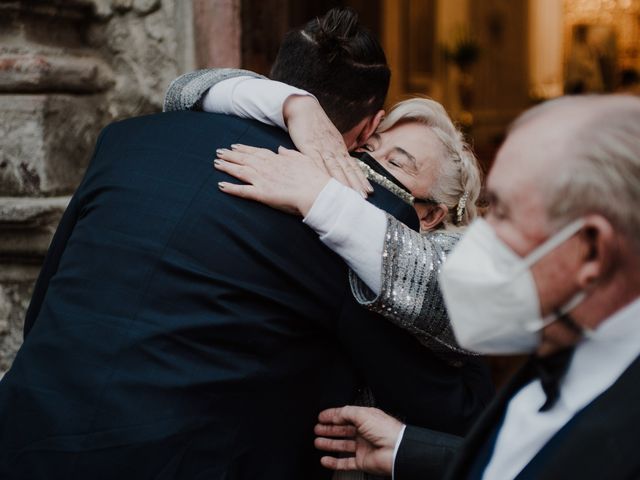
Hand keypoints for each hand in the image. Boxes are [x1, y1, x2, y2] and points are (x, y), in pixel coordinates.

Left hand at [215, 145, 331, 215]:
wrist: (316, 192)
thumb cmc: (313, 177)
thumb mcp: (302, 159)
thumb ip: (289, 154)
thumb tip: (280, 149)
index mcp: (277, 159)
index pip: (256, 152)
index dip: (244, 149)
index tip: (235, 146)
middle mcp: (267, 167)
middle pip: (245, 159)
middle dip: (231, 155)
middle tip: (219, 152)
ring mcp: (263, 179)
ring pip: (240, 171)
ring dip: (227, 167)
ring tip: (216, 163)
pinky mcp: (262, 193)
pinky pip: (242, 191)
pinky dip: (231, 188)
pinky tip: (220, 186)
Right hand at [283, 95, 372, 195]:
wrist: (304, 108)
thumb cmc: (316, 125)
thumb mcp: (330, 139)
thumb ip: (336, 152)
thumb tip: (342, 165)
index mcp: (340, 148)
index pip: (353, 166)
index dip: (361, 179)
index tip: (369, 191)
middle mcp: (334, 149)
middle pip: (347, 169)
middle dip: (356, 184)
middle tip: (364, 197)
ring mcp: (322, 149)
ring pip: (334, 168)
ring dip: (343, 182)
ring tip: (350, 194)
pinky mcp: (309, 147)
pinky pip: (316, 163)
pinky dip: (323, 174)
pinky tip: (326, 183)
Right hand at [314, 406, 404, 475]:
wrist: (396, 451)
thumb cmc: (386, 430)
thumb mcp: (363, 414)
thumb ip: (346, 413)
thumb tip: (334, 415)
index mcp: (366, 418)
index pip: (345, 415)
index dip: (333, 415)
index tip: (321, 417)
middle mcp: (364, 432)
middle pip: (342, 430)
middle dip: (329, 429)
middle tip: (317, 428)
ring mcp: (363, 447)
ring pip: (342, 446)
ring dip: (329, 443)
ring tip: (317, 442)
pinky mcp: (362, 461)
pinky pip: (345, 463)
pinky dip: (334, 462)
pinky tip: (325, 460)